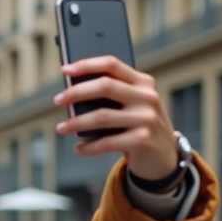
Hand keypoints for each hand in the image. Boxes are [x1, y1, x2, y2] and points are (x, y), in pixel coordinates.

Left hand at [53, 56, 179, 180]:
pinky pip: (107, 142)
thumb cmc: (139, 126)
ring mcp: (146, 119)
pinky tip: (79, 148)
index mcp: (143, 82)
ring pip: (102, 116)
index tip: (65, 70)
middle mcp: (147, 97)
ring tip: (61, 128)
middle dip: (76, 92)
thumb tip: (72, 93)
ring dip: (76, 122)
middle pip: (105, 86)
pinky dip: (89, 147)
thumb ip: (113, 95)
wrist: (164, 155)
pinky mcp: (142, 140)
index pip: (112, 65)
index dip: (87, 65)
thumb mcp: (132, 105)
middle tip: (57, 100)